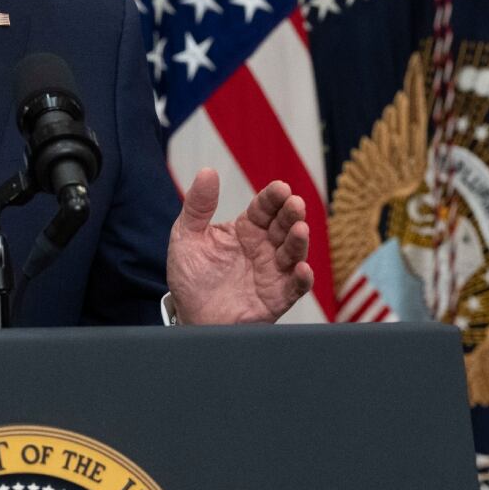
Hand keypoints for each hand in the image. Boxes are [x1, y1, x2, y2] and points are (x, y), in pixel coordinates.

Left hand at [165, 169, 312, 324]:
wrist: (190, 317)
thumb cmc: (191, 277)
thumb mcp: (186, 237)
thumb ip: (198, 206)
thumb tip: (207, 171)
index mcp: (245, 230)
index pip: (264, 208)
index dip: (273, 198)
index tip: (280, 188)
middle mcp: (264, 248)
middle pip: (283, 227)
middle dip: (291, 214)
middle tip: (295, 204)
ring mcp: (273, 273)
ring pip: (293, 254)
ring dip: (299, 242)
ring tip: (299, 229)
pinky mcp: (276, 298)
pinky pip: (294, 288)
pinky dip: (302, 279)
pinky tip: (302, 269)